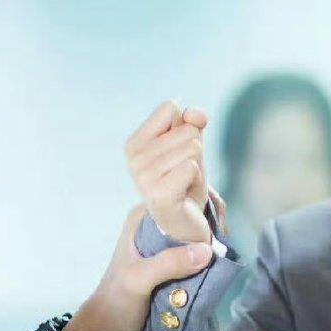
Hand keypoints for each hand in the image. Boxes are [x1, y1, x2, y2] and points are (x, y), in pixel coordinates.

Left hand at [60, 205, 213, 330]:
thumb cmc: (116, 302)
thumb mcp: (139, 280)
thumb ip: (169, 264)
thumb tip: (207, 251)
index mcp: (144, 219)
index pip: (179, 197)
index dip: (202, 203)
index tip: (220, 223)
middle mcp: (156, 227)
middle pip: (193, 216)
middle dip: (211, 227)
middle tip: (224, 244)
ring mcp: (165, 247)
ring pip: (197, 238)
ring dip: (212, 246)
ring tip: (225, 257)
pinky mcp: (173, 266)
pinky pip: (197, 257)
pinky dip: (208, 262)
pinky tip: (219, 267)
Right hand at [124, 100, 226, 244]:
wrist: (185, 222)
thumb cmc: (185, 180)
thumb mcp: (190, 144)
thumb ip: (193, 122)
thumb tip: (195, 114)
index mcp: (135, 143)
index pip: (170, 108)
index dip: (184, 128)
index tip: (178, 153)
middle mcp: (134, 159)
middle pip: (187, 130)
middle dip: (195, 152)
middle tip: (184, 174)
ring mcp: (144, 178)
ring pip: (192, 148)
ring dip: (196, 168)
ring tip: (185, 184)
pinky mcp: (159, 195)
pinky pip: (191, 167)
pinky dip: (196, 180)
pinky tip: (186, 193)